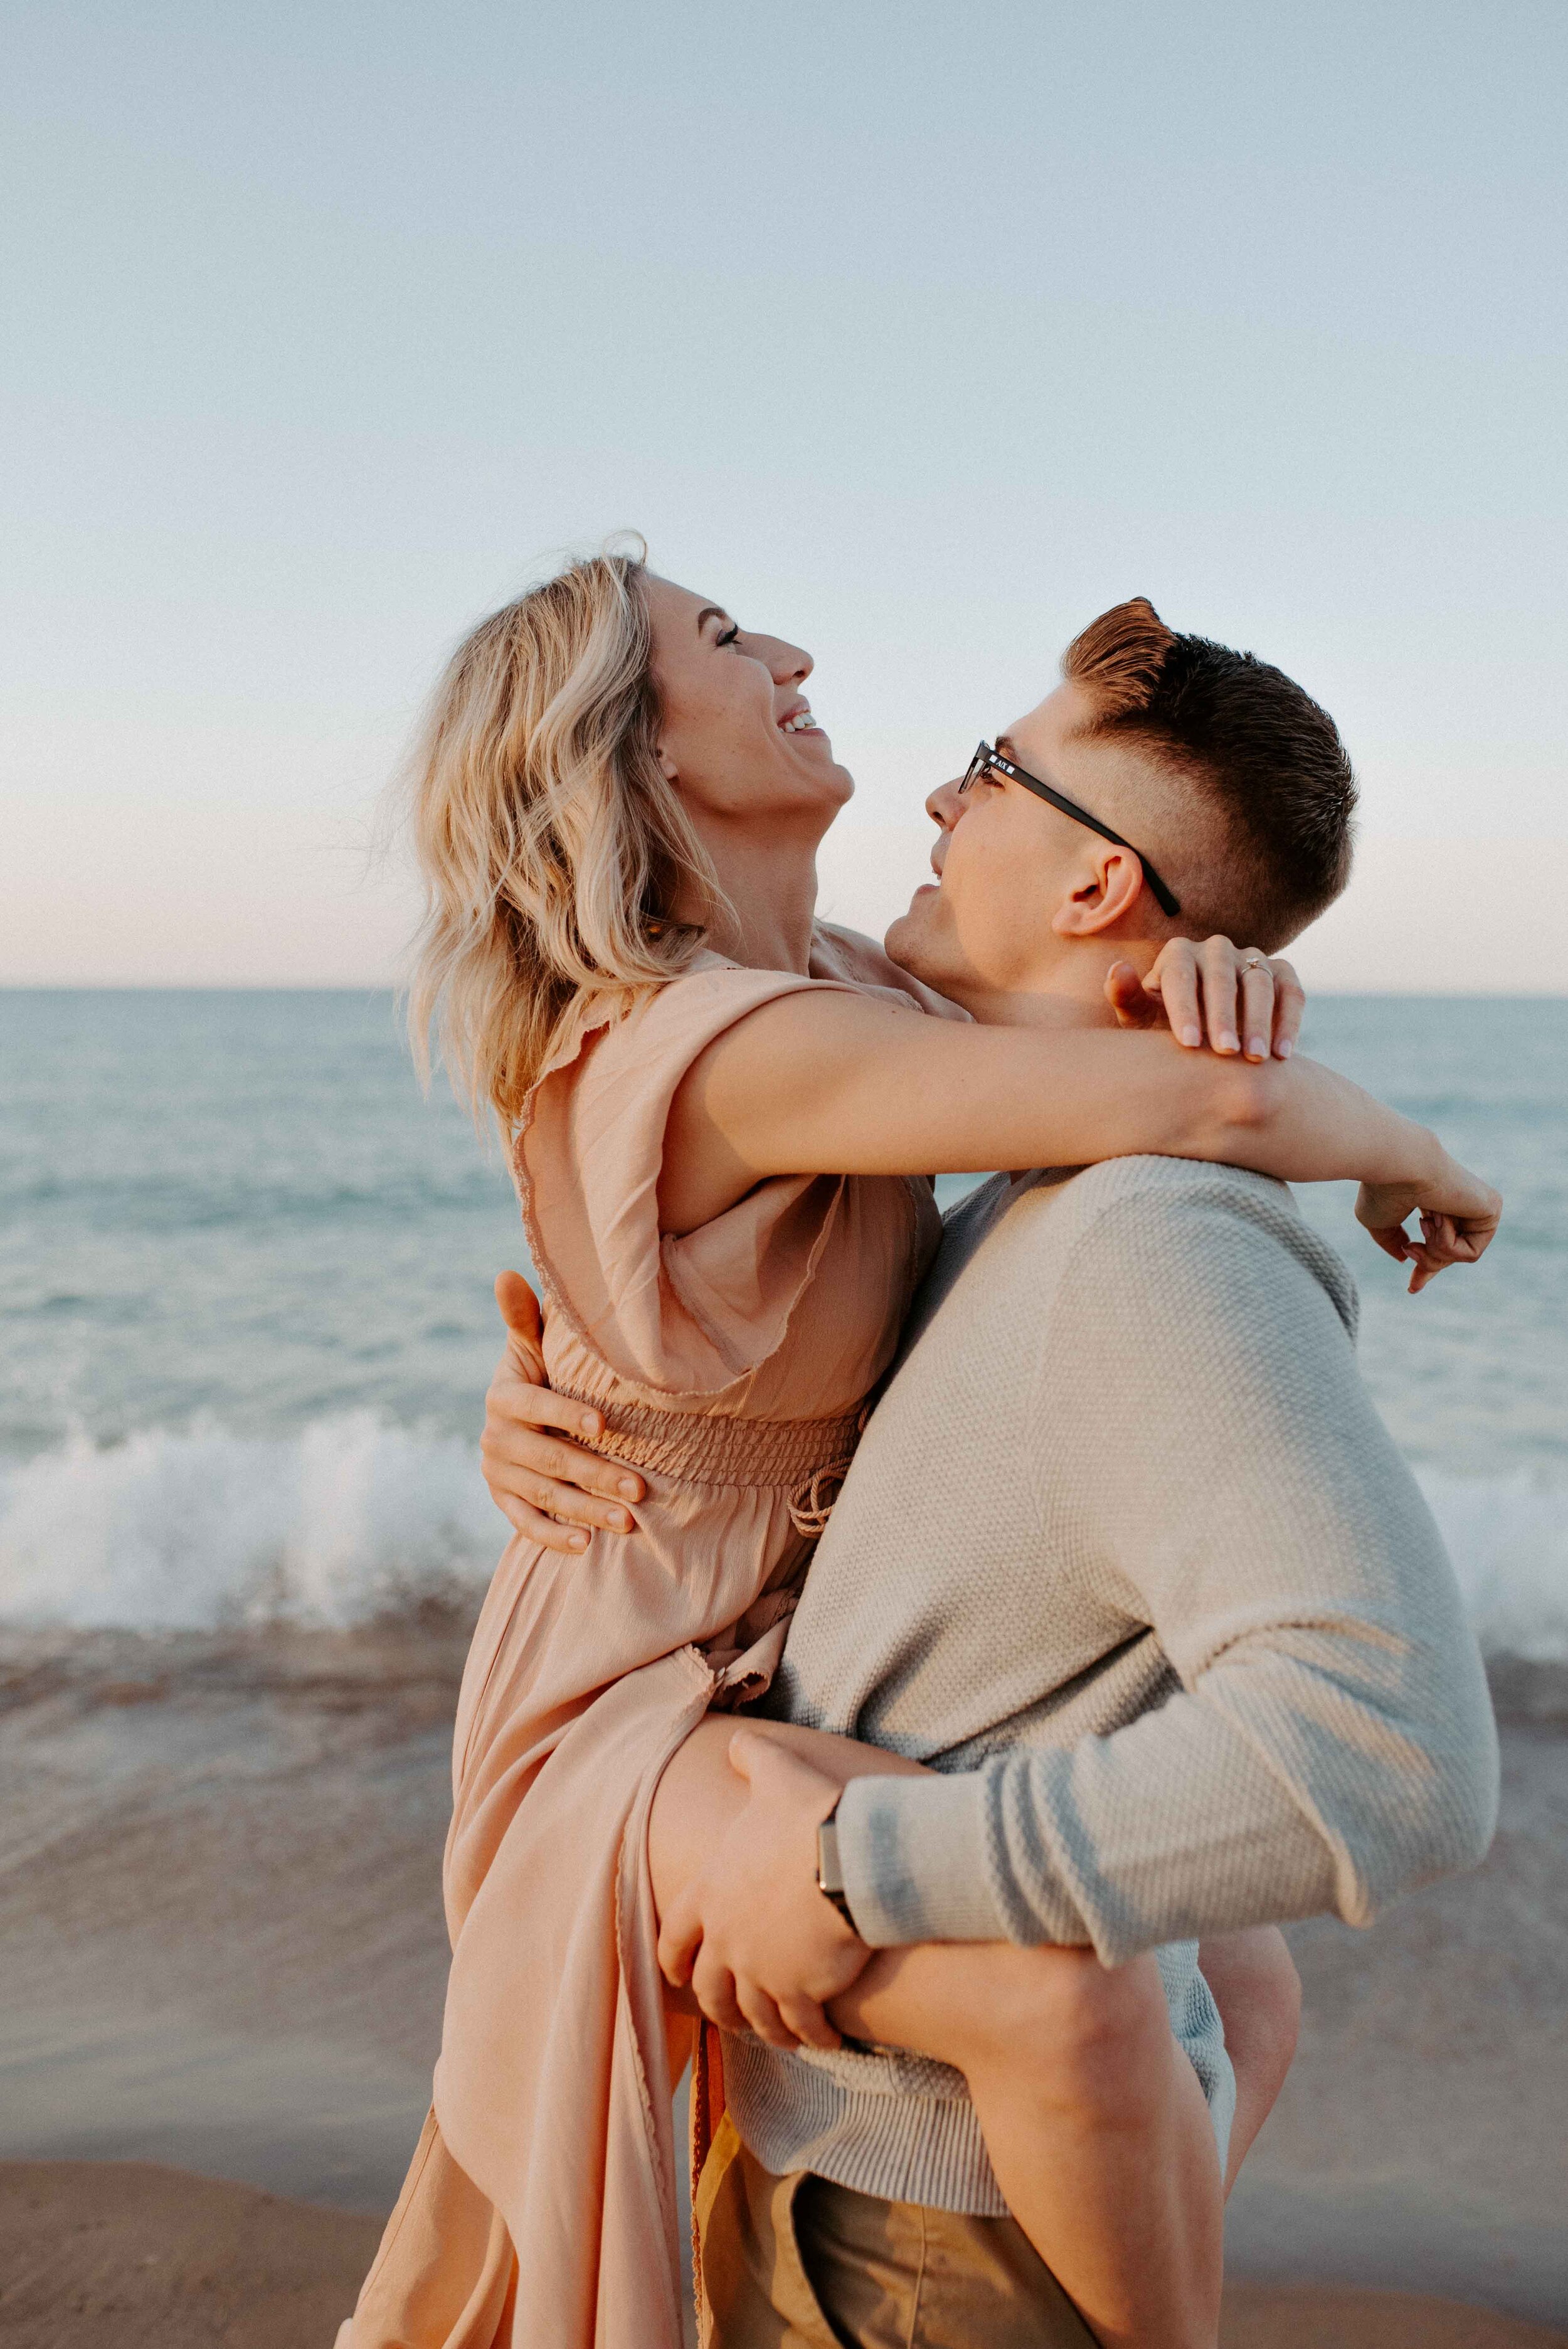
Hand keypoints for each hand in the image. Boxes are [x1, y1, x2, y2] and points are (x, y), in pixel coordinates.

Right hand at [480, 1271, 644, 1550]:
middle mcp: (495, 1438)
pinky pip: (526, 1524)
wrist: (523, 1415)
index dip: (566, 1416)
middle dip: (595, 1474)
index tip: (605, 1426)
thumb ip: (525, 1317)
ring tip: (628, 1522)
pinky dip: (554, 1537)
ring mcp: (498, 1473)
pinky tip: (587, 1546)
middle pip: (548, 1460)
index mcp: (502, 1396)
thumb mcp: (534, 1345)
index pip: (534, 1408)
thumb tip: (507, 1273)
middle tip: (640, 1488)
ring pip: (544, 1496)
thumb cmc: (543, 1369)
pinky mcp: (504, 1501)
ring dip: (586, 1511)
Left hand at [657, 1728, 872, 2051]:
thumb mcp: (776, 1774)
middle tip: (730, 2016)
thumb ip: (752, 1758)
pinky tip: (824, 2038)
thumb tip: (738, 1742)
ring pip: (753, 2015)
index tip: (675, 1976)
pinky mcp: (799, 1991)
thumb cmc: (810, 1814)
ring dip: (764, 2027)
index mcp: (711, 1892)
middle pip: (710, 1988)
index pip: (675, 1934)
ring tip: (780, 2034)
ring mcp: (761, 1970)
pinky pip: (801, 2026)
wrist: (851, 1858)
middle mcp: (726, 1938)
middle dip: (718, 2005)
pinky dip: (810, 2036)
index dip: (672, 1957)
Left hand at [1106, 937, 1303, 1062]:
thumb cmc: (1164, 1027)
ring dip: (1260, 1019)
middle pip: (1221, 976)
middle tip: (1226, 1052)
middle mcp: (1216, 949)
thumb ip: (1127, 997)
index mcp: (1178, 954)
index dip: (1185, 1008)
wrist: (1204, 1037)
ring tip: (1256, 1057)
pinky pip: (1291, 991)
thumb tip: (1117, 969)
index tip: (1189, 1044)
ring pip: (1260, 981)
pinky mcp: (1281, 973)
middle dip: (1224, 1015)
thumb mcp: (1142, 1018)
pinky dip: (1290, 1020)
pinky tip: (1283, 1054)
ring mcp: (1251, 958)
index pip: (1180, 974)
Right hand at [1356, 1148, 1501, 1292]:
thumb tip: (1405, 1257)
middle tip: (1409, 1250)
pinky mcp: (1492, 1209)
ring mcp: (1477, 1205)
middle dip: (1428, 1263)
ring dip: (1434, 1250)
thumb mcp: (1378, 1223)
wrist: (1399, 1166)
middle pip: (1451, 1254)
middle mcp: (1457, 1202)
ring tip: (1423, 1221)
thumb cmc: (1382, 1189)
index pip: (1438, 1241)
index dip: (1425, 1265)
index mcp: (1434, 1202)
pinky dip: (1448, 1246)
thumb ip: (1392, 1241)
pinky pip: (1471, 1253)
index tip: (1413, 1288)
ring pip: (1460, 1256)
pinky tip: (1439, 1219)